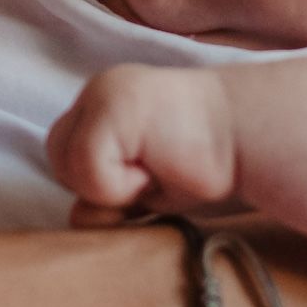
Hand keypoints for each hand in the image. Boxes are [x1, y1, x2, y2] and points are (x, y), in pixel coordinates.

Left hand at [47, 65, 240, 224]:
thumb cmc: (206, 162)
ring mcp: (102, 94)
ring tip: (158, 169)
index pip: (66, 153)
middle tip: (150, 176)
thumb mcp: (146, 183)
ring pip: (68, 166)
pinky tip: (160, 166)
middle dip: (97, 182)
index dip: (99, 180)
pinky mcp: (111, 108)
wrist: (249, 137)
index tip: (147, 176)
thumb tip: (79, 216)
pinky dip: (123, 186)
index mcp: (104, 102)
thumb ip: (108, 193)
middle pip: (57, 156)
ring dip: (115, 187)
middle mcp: (98, 90)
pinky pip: (90, 170)